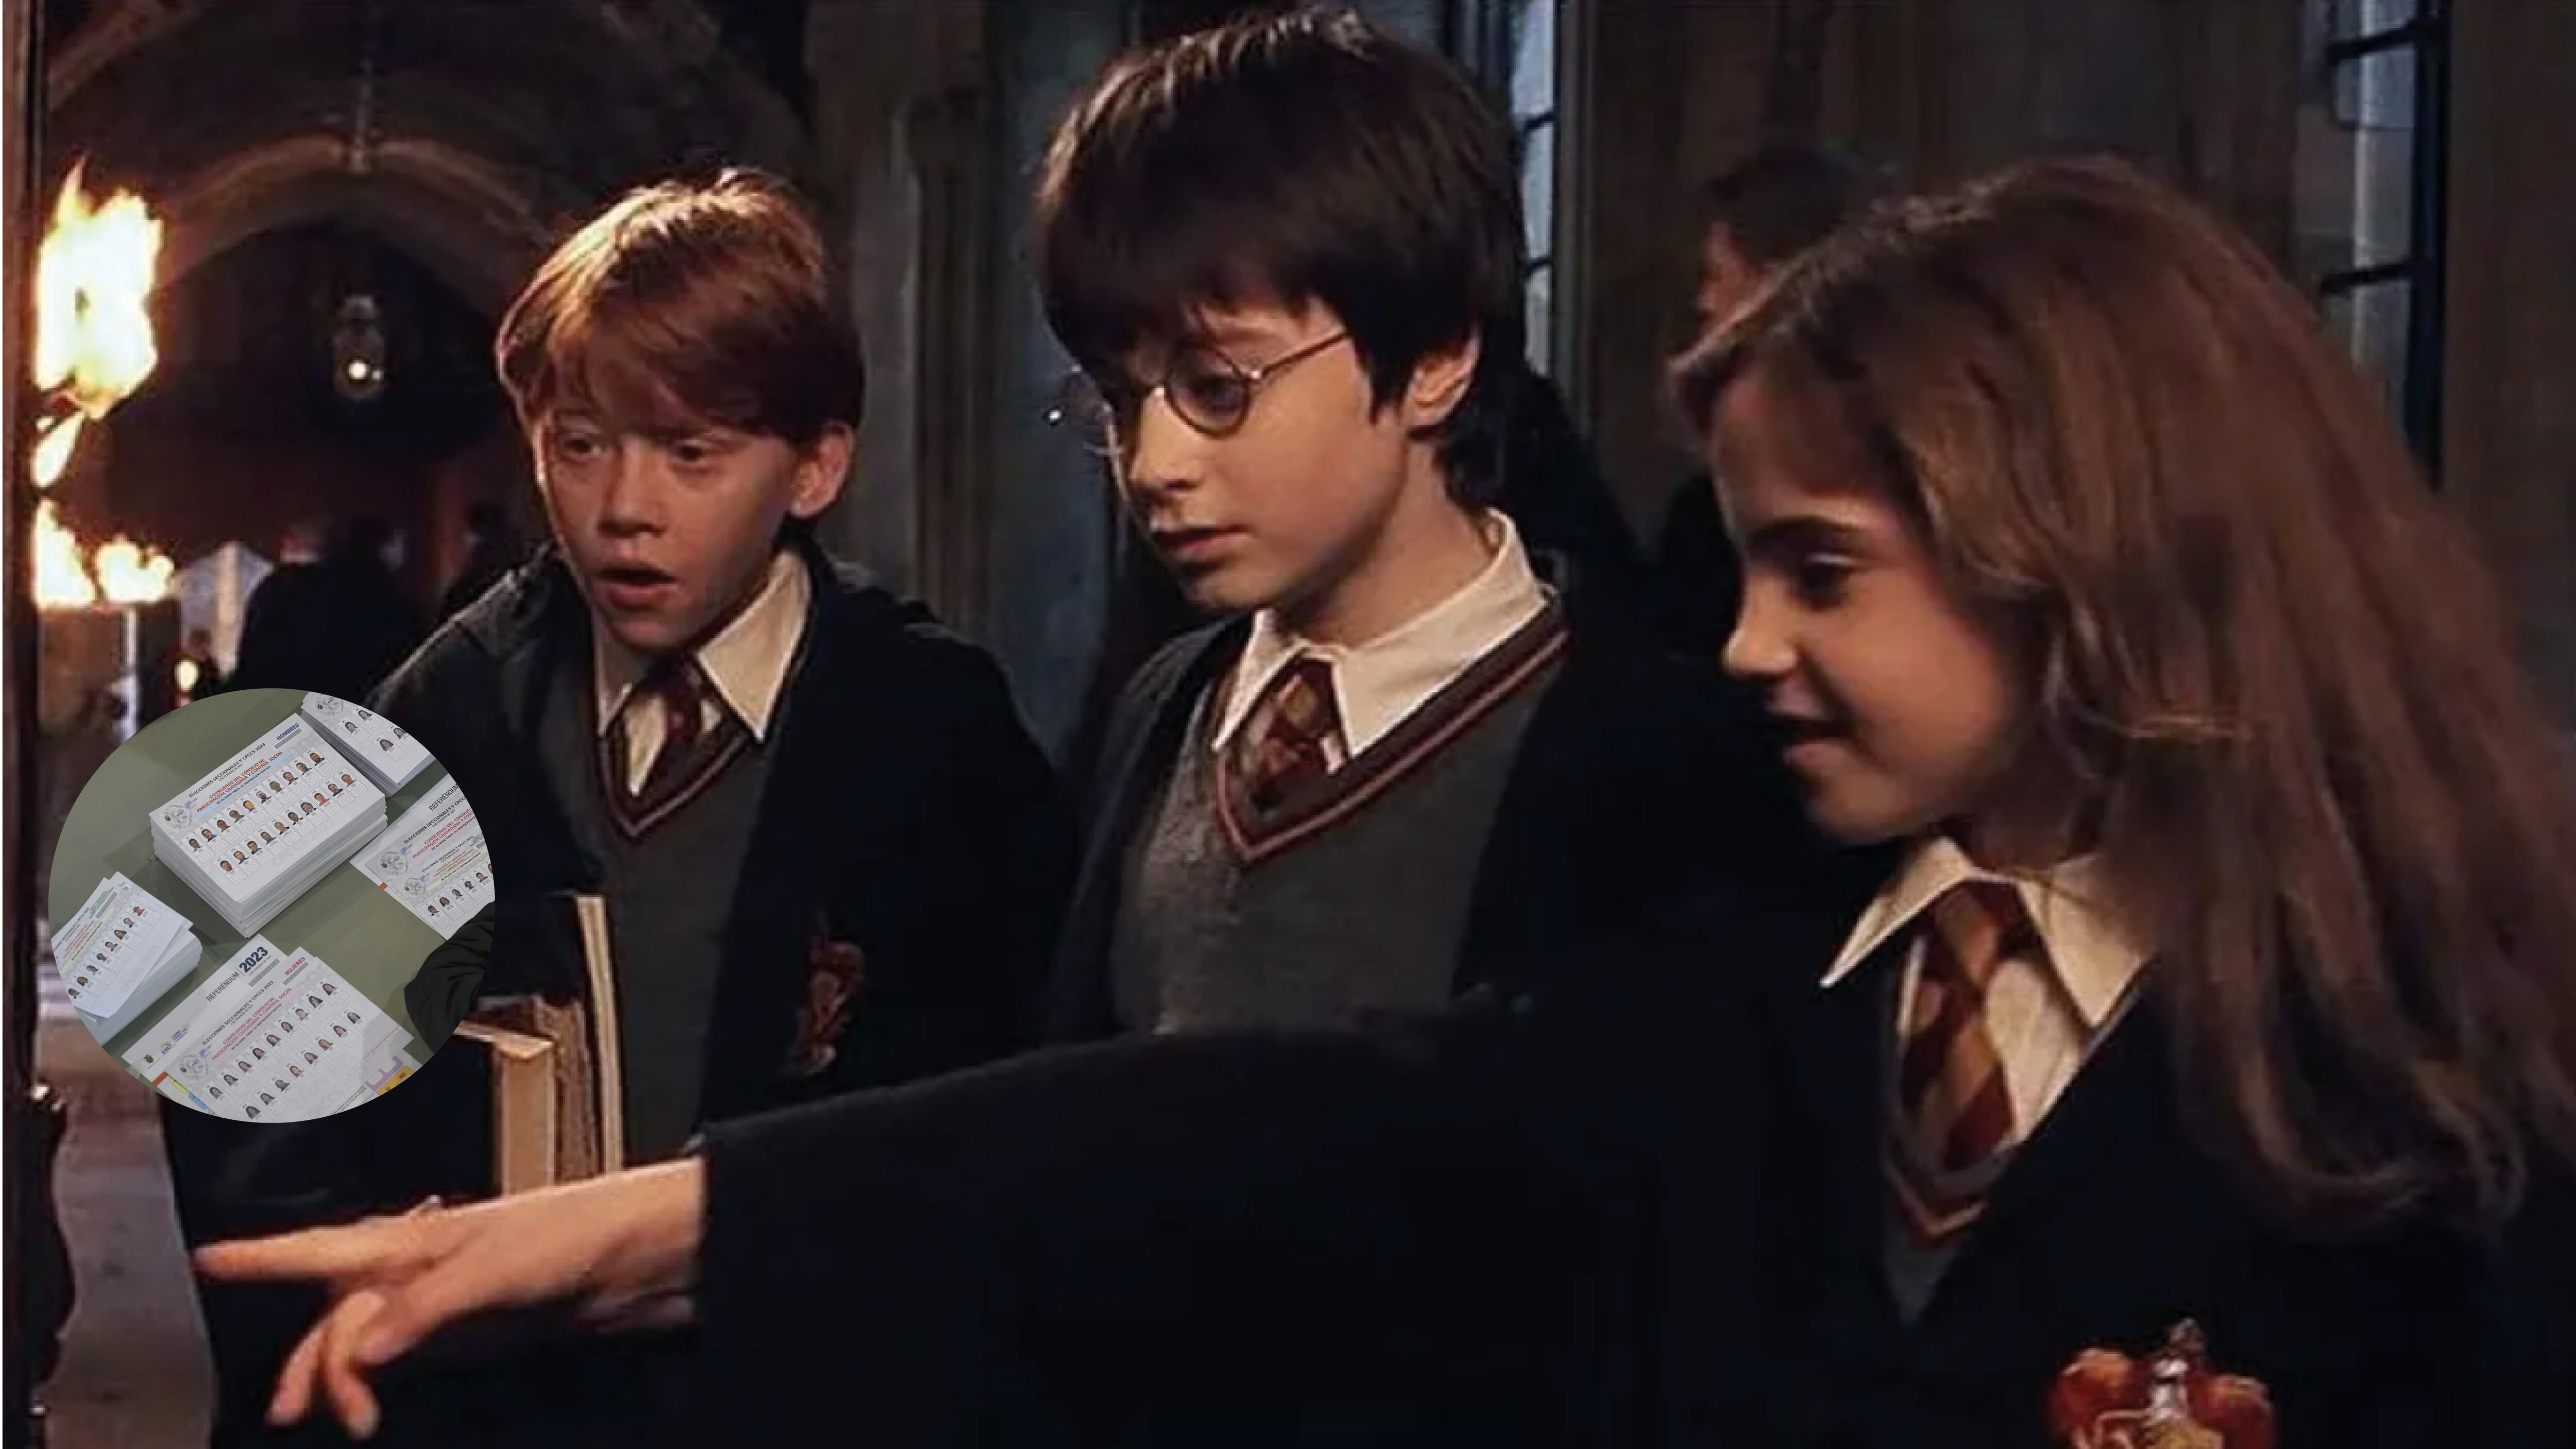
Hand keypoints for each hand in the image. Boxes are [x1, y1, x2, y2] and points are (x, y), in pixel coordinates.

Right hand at [192, 1157, 705, 1439]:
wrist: (653, 1254)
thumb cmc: (581, 1231)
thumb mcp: (497, 1266)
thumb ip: (426, 1308)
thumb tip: (360, 1351)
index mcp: (421, 1238)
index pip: (327, 1248)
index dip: (266, 1256)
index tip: (208, 1261)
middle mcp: (427, 1269)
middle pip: (342, 1313)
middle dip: (308, 1357)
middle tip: (288, 1410)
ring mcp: (452, 1306)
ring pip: (372, 1344)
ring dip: (344, 1380)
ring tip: (331, 1420)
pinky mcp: (483, 1336)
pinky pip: (414, 1362)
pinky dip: (386, 1385)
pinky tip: (373, 1409)